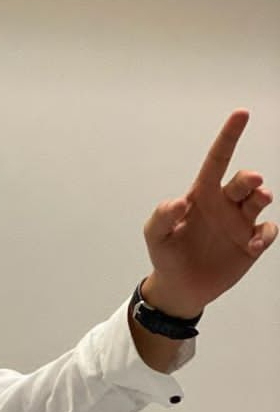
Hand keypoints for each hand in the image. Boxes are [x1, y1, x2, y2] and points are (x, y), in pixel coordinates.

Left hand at [142, 109, 276, 316]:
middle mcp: (225, 204)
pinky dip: (265, 234)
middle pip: (242, 181)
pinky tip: (252, 244)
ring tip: (259, 199)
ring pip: (259, 199)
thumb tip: (179, 203)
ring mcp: (240, 223)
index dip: (229, 137)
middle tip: (250, 181)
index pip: (217, 160)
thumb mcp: (155, 236)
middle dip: (249, 177)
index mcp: (202, 196)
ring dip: (262, 195)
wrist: (180, 287)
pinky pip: (266, 231)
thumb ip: (160, 217)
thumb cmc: (167, 255)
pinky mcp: (251, 243)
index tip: (241, 114)